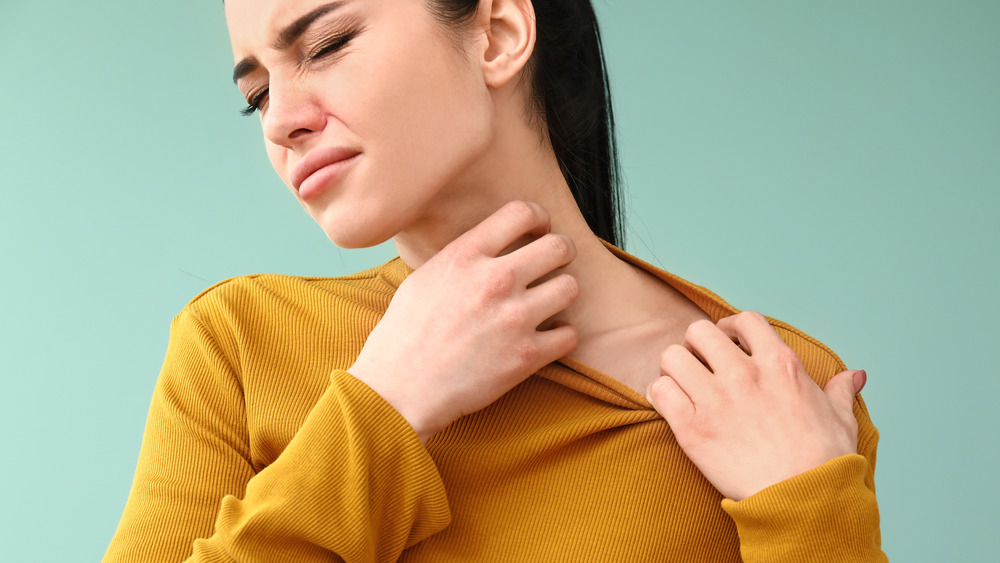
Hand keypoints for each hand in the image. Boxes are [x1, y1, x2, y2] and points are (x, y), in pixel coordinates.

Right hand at [349, 201, 579, 441]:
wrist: (398, 390)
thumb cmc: (405, 335)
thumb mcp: (425, 278)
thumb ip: (463, 257)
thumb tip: (492, 244)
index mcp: (465, 256)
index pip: (522, 212)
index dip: (539, 218)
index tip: (539, 231)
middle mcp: (494, 281)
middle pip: (559, 246)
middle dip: (562, 253)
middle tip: (555, 266)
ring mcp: (513, 318)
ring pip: (571, 288)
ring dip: (562, 295)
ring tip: (548, 304)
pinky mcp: (526, 356)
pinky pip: (569, 334)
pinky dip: (561, 337)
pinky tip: (545, 339)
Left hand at [646, 311, 865, 500]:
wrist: (803, 500)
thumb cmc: (824, 461)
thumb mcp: (841, 419)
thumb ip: (839, 390)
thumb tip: (854, 375)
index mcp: (779, 365)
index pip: (745, 321)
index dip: (730, 326)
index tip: (727, 341)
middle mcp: (744, 374)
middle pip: (699, 331)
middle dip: (695, 344)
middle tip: (698, 363)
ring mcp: (716, 399)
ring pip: (672, 356)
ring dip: (674, 368)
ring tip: (682, 384)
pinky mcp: (692, 428)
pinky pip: (659, 391)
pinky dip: (660, 395)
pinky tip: (671, 406)